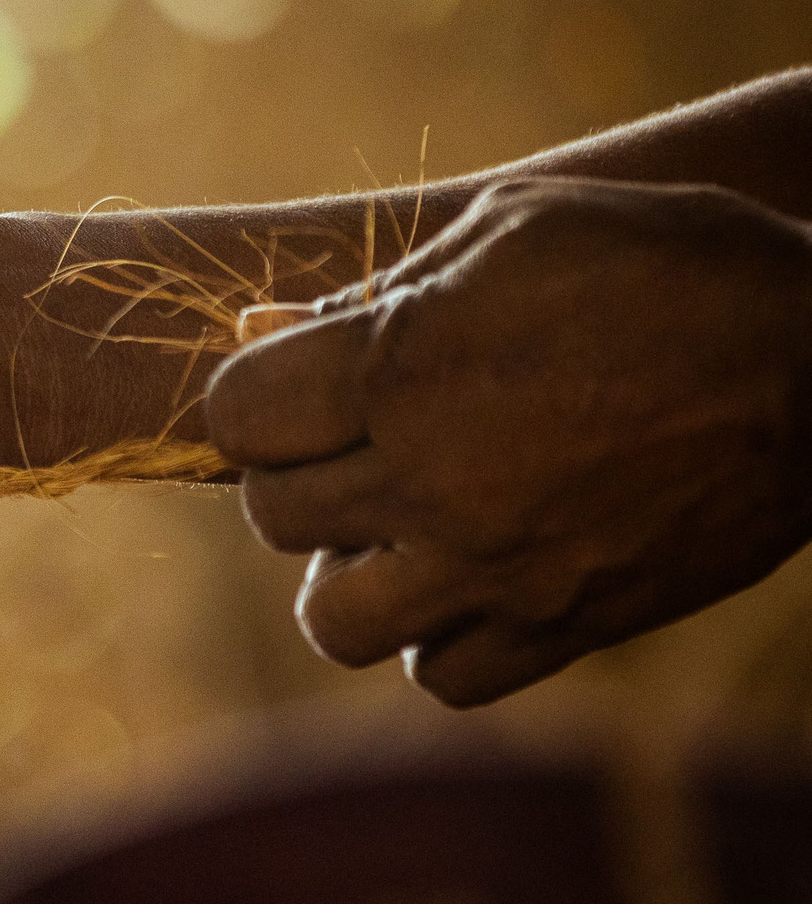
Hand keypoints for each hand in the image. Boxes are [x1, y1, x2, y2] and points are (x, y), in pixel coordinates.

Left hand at [207, 178, 811, 705]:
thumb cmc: (670, 264)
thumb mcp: (515, 227)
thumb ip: (375, 287)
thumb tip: (263, 331)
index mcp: (399, 371)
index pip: (232, 417)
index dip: (256, 398)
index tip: (299, 385)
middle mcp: (429, 481)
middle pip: (270, 517)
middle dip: (297, 478)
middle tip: (360, 447)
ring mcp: (495, 568)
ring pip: (334, 623)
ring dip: (348, 578)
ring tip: (401, 529)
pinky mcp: (566, 626)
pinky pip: (445, 677)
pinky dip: (442, 641)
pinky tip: (473, 580)